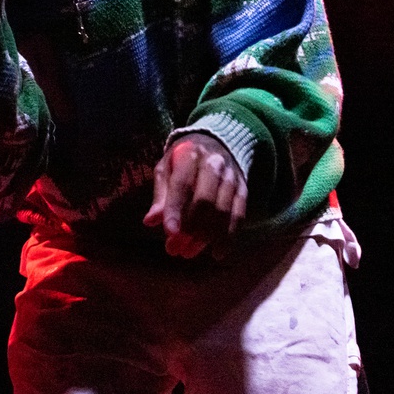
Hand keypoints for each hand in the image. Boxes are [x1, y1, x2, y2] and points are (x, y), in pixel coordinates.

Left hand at [142, 133, 247, 258]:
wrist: (217, 141)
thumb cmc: (183, 159)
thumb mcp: (166, 167)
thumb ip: (160, 194)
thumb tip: (150, 221)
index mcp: (190, 154)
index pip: (182, 184)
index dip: (175, 210)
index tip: (170, 233)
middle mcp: (214, 164)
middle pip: (206, 201)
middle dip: (191, 229)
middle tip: (175, 249)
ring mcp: (232, 176)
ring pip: (223, 210)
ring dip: (207, 236)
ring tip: (189, 253)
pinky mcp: (243, 188)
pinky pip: (239, 215)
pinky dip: (229, 236)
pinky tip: (218, 252)